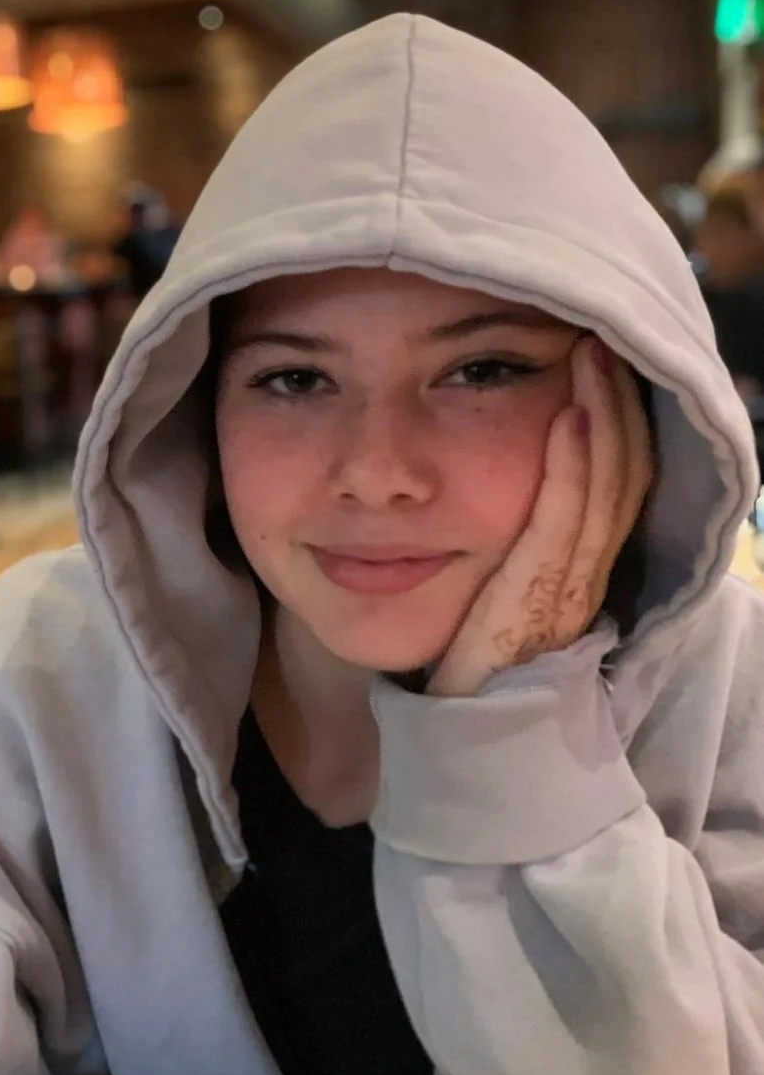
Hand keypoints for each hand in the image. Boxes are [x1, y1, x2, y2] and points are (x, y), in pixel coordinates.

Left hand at [428, 338, 652, 697]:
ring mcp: (568, 590)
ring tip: (590, 358)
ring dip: (601, 419)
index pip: (612, 481)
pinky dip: (570, 468)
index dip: (613, 420)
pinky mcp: (537, 604)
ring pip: (604, 491)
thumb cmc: (465, 655)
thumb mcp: (495, 583)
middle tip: (598, 340)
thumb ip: (512, 538)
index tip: (594, 361)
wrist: (455, 735)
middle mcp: (584, 575)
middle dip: (614, 404)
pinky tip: (567, 419)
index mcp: (575, 568)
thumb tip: (501, 479)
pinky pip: (563, 525)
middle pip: (620, 476)